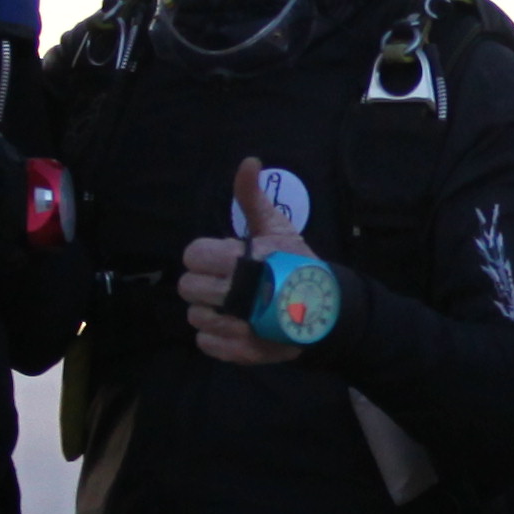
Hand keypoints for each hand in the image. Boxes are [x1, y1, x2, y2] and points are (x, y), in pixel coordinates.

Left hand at [184, 157, 359, 365]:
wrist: (325, 311)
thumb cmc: (296, 264)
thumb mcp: (277, 226)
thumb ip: (252, 197)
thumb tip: (248, 161)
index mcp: (242, 259)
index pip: (193, 255)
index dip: (204, 256)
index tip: (223, 259)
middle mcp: (236, 294)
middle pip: (187, 287)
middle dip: (204, 283)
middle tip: (226, 283)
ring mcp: (238, 327)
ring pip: (194, 316)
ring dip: (209, 311)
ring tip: (231, 306)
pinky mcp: (239, 352)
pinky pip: (205, 343)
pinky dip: (215, 337)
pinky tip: (233, 327)